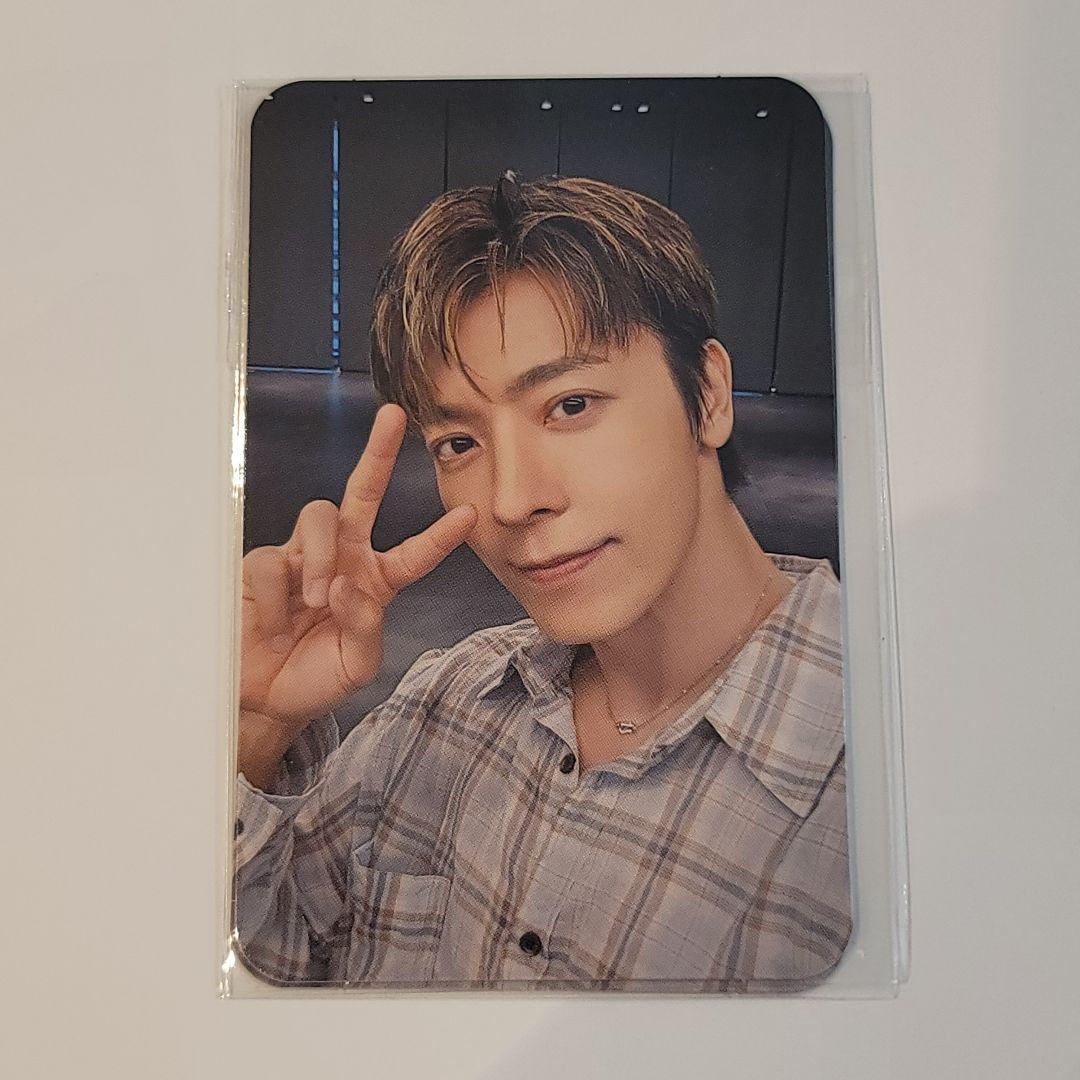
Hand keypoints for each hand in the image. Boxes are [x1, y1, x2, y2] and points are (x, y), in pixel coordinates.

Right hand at [238, 404, 476, 775]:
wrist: (264, 702)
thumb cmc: (316, 678)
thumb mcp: (357, 662)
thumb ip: (365, 624)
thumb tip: (345, 585)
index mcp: (375, 581)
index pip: (415, 553)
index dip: (441, 536)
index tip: (470, 514)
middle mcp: (341, 558)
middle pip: (362, 492)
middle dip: (377, 453)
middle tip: (393, 417)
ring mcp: (300, 558)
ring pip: (319, 516)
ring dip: (322, 556)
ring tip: (315, 600)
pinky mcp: (260, 567)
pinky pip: (272, 561)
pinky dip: (279, 596)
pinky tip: (276, 624)